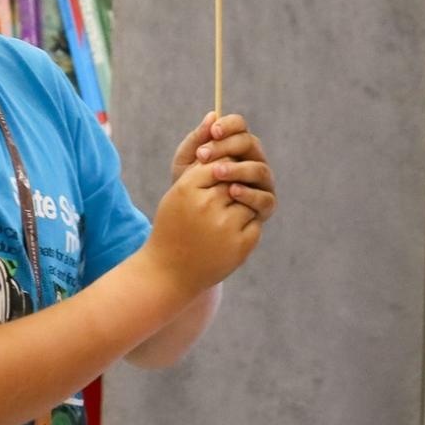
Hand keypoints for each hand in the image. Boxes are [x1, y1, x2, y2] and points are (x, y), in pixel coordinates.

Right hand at [143, 157, 264, 295]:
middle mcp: (207, 205)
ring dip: (242, 204)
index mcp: (188, 189)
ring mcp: (226, 226)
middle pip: (235, 180)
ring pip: (248, 199)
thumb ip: (200, 172)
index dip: (221, 169)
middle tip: (223, 199)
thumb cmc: (173, 227)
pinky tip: (229, 233)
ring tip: (224, 217)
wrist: (169, 272)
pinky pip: (254, 221)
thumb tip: (226, 152)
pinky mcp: (241, 244)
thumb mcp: (178, 194)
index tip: (217, 178)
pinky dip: (247, 223)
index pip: (218, 163)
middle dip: (234, 185)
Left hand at [171, 112, 276, 222]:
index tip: (213, 131)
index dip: (229, 125)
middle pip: (250, 144)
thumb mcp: (186, 163)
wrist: (189, 221)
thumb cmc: (190, 186)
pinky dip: (249, 194)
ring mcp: (262, 183)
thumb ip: (196, 141)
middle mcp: (253, 160)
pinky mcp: (266, 206)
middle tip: (203, 155)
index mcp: (236, 146)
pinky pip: (264, 198)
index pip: (240, 126)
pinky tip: (232, 192)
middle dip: (227, 146)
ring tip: (216, 172)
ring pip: (259, 169)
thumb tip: (211, 116)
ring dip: (238, 169)